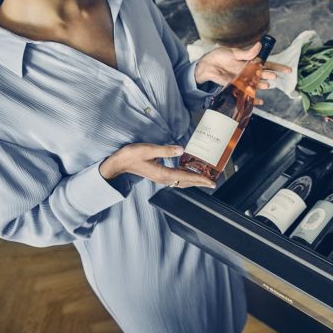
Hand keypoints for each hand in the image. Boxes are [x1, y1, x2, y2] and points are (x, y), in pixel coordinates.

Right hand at [99, 143, 215, 188]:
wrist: (119, 163)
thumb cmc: (132, 155)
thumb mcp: (149, 149)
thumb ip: (166, 150)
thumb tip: (182, 150)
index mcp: (163, 173)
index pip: (186, 177)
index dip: (200, 179)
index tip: (211, 182)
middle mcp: (164, 178)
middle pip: (186, 182)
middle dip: (200, 182)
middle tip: (213, 183)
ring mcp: (161, 178)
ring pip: (182, 182)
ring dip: (194, 181)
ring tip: (205, 180)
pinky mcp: (159, 175)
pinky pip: (176, 179)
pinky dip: (186, 178)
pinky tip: (189, 174)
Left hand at [195, 42, 291, 104]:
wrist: (208, 64)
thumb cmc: (221, 56)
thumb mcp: (234, 52)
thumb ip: (247, 53)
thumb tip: (259, 45)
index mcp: (251, 62)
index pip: (268, 64)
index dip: (278, 67)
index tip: (288, 70)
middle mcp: (250, 72)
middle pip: (264, 75)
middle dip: (269, 76)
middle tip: (273, 77)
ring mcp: (244, 80)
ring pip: (256, 84)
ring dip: (261, 85)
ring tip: (266, 85)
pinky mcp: (236, 86)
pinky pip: (246, 93)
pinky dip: (253, 98)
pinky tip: (259, 102)